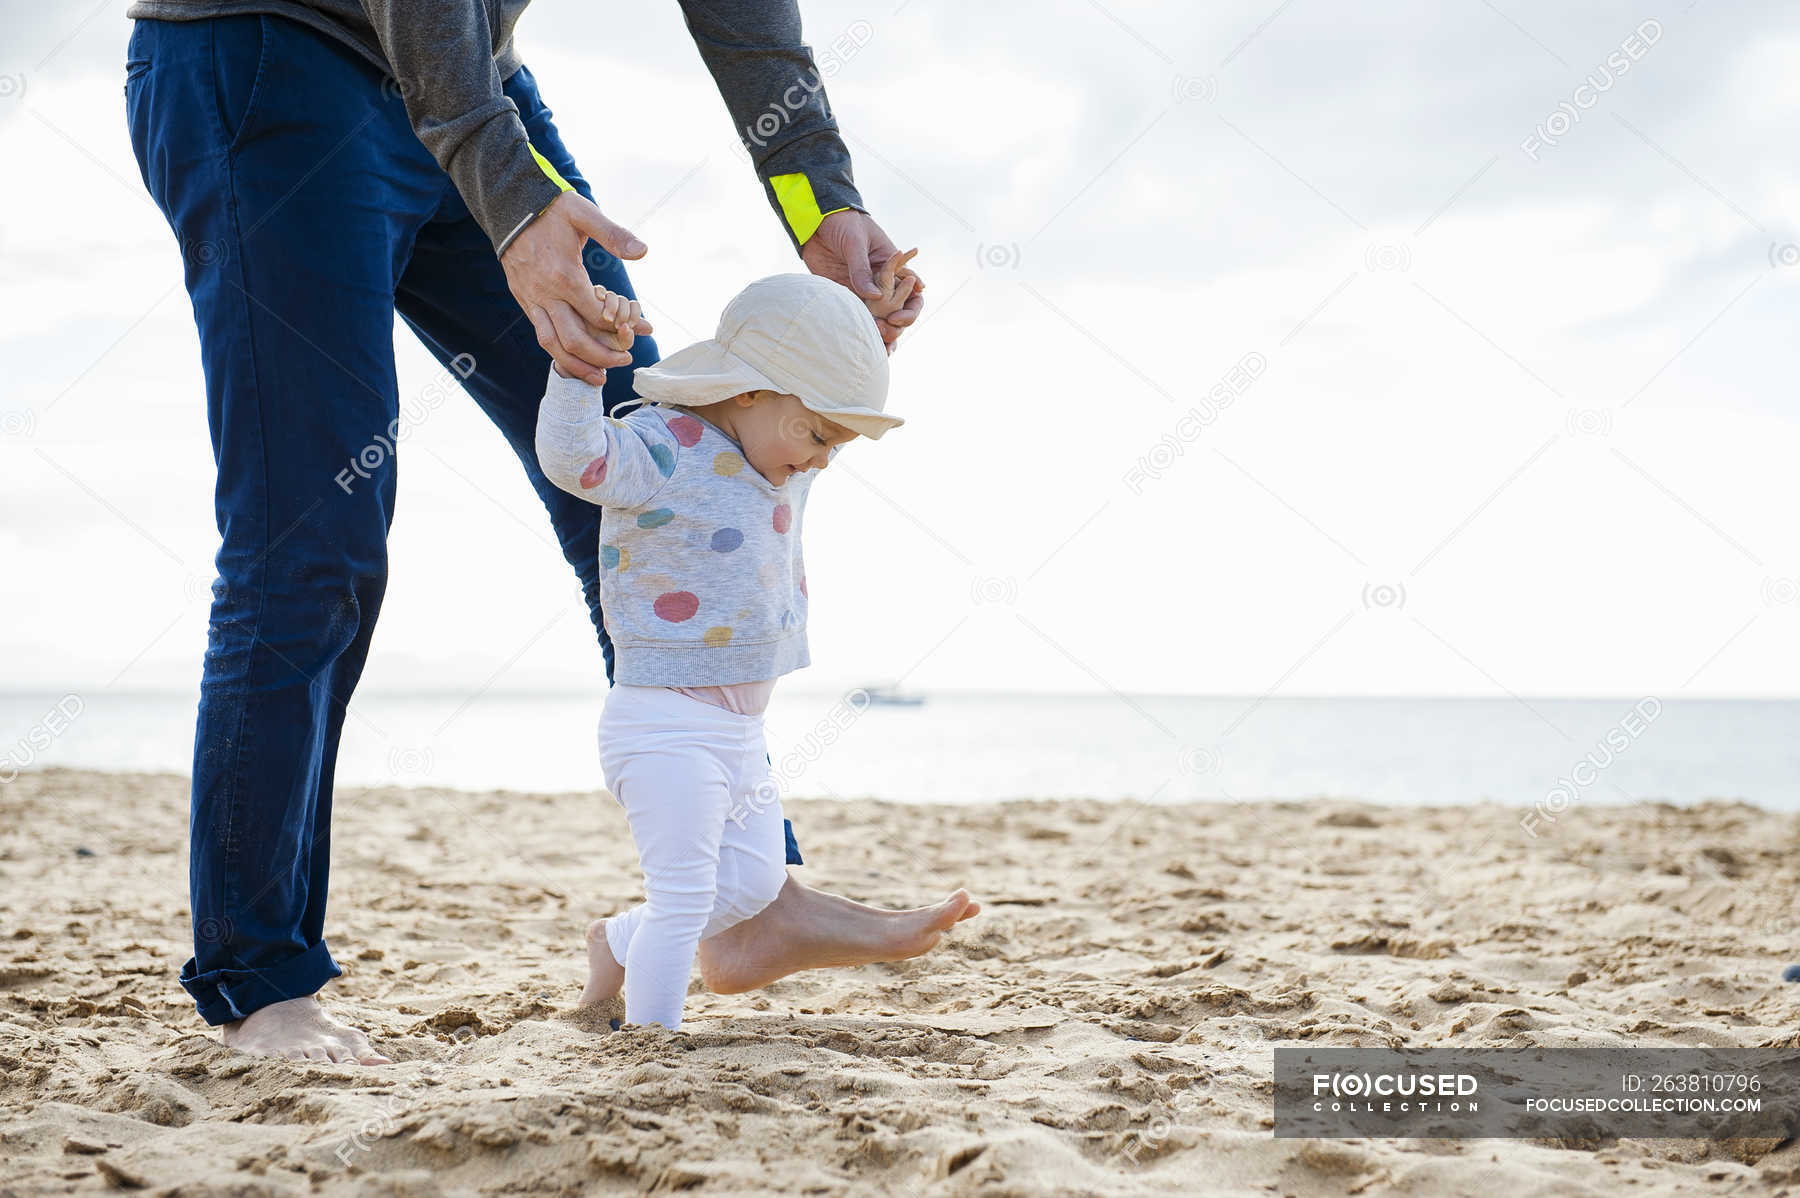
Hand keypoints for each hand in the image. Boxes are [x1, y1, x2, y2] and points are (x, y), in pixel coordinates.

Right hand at [502, 191, 647, 384]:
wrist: (508, 205)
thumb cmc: (550, 208)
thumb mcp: (583, 213)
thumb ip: (613, 234)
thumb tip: (643, 251)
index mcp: (564, 275)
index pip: (595, 315)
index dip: (617, 328)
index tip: (635, 330)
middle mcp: (545, 293)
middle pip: (574, 340)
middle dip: (601, 356)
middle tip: (624, 361)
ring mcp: (531, 299)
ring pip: (551, 344)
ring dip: (576, 365)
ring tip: (598, 378)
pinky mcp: (523, 300)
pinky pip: (540, 334)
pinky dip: (558, 352)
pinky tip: (574, 360)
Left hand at [799, 210, 924, 349]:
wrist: (815, 221)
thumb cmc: (842, 222)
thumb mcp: (855, 242)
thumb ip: (861, 269)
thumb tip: (873, 296)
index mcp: (893, 267)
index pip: (913, 293)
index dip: (911, 310)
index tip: (897, 318)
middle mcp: (882, 284)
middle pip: (898, 312)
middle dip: (895, 327)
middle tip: (882, 331)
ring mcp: (864, 292)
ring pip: (879, 320)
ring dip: (881, 336)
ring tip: (877, 349)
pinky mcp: (845, 297)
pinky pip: (856, 319)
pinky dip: (861, 334)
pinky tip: (862, 348)